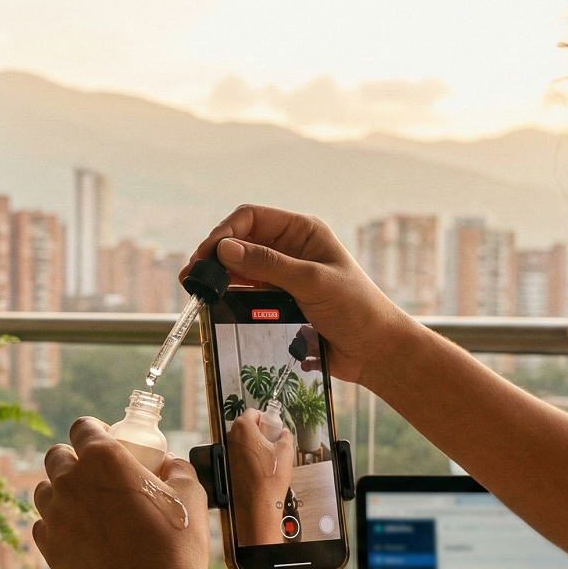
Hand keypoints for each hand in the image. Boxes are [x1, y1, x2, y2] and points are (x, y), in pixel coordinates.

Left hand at [31, 418, 212, 568]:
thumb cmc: (177, 545)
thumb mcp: (190, 492)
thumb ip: (175, 467)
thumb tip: (167, 465)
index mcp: (102, 457)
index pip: (82, 427)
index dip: (94, 431)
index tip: (106, 441)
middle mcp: (70, 481)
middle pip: (56, 456)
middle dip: (73, 460)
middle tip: (96, 477)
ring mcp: (55, 515)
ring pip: (45, 491)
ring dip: (61, 492)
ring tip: (86, 507)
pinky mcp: (49, 548)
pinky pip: (43, 526)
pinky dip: (57, 526)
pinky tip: (80, 533)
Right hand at [181, 204, 417, 387]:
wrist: (375, 350)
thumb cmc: (356, 309)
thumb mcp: (312, 282)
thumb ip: (268, 264)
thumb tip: (225, 249)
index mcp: (302, 232)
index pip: (252, 218)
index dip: (225, 233)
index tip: (206, 254)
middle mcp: (290, 249)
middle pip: (240, 242)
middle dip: (214, 255)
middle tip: (193, 276)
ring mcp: (283, 275)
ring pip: (239, 269)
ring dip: (218, 277)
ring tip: (197, 290)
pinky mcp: (278, 301)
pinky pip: (246, 293)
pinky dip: (228, 296)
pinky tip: (215, 302)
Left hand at [225, 410, 294, 545]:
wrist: (258, 503)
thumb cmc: (269, 478)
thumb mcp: (286, 450)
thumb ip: (285, 435)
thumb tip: (284, 433)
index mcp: (243, 428)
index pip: (252, 412)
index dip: (265, 417)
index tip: (272, 424)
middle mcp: (231, 438)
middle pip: (245, 425)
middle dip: (259, 430)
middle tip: (272, 439)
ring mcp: (227, 452)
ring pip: (242, 440)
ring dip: (254, 443)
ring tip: (269, 455)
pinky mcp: (228, 464)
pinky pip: (239, 453)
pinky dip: (249, 455)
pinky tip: (261, 466)